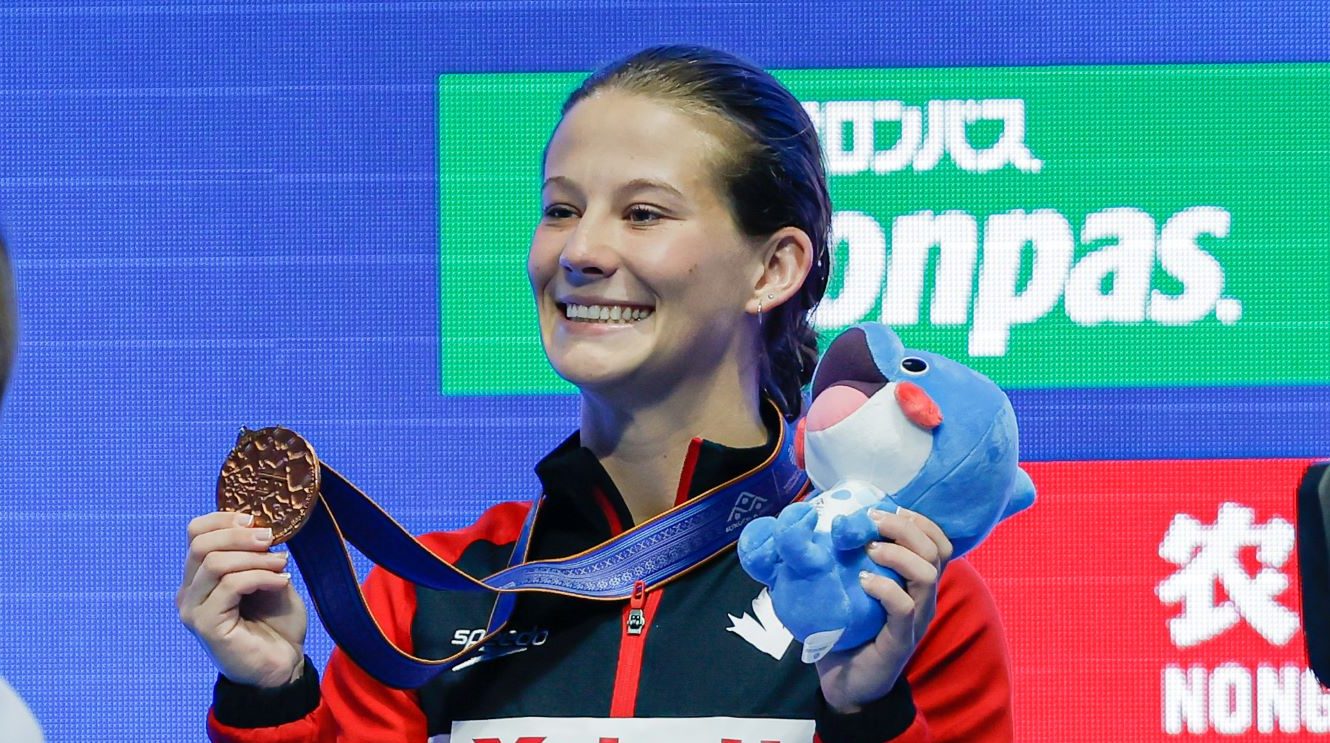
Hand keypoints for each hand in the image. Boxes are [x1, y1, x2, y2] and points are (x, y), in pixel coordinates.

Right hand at [176, 511, 307, 687]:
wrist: (283, 666)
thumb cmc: (276, 624)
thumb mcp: (269, 578)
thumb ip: (257, 554)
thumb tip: (260, 526)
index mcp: (200, 576)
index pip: (195, 533)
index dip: (223, 519)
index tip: (255, 519)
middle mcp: (189, 592)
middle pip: (200, 544)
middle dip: (239, 534)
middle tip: (271, 539)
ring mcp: (193, 610)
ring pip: (214, 563)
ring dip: (255, 558)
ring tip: (282, 564)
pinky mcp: (206, 626)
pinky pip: (230, 586)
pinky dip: (261, 577)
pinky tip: (282, 582)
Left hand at [815, 508, 952, 712]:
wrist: (846, 684)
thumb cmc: (847, 630)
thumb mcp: (850, 587)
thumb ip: (847, 559)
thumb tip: (813, 522)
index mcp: (916, 582)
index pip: (939, 543)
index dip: (921, 521)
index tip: (889, 509)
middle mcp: (923, 598)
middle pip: (936, 551)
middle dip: (906, 528)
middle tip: (872, 522)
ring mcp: (916, 619)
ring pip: (927, 575)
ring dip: (897, 554)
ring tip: (869, 551)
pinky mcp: (901, 640)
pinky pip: (904, 607)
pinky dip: (885, 588)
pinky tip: (863, 581)